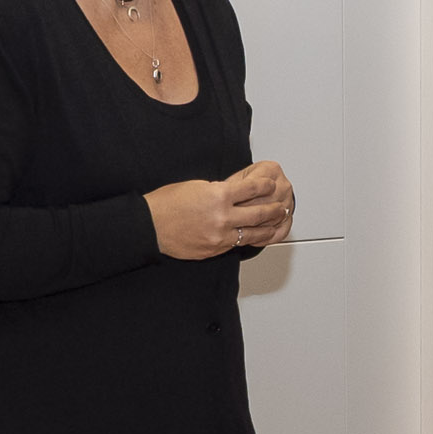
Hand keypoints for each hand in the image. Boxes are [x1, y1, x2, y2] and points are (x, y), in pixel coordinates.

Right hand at [149, 160, 292, 259]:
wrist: (150, 226)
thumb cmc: (168, 203)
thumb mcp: (197, 186)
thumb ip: (220, 191)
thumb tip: (236, 193)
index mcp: (218, 195)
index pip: (252, 188)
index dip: (265, 186)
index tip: (271, 184)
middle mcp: (222, 217)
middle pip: (259, 213)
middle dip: (273, 209)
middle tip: (282, 207)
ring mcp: (220, 236)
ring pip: (253, 233)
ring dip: (267, 227)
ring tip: (275, 223)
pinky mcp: (215, 249)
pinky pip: (237, 244)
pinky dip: (248, 239)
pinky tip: (254, 235)